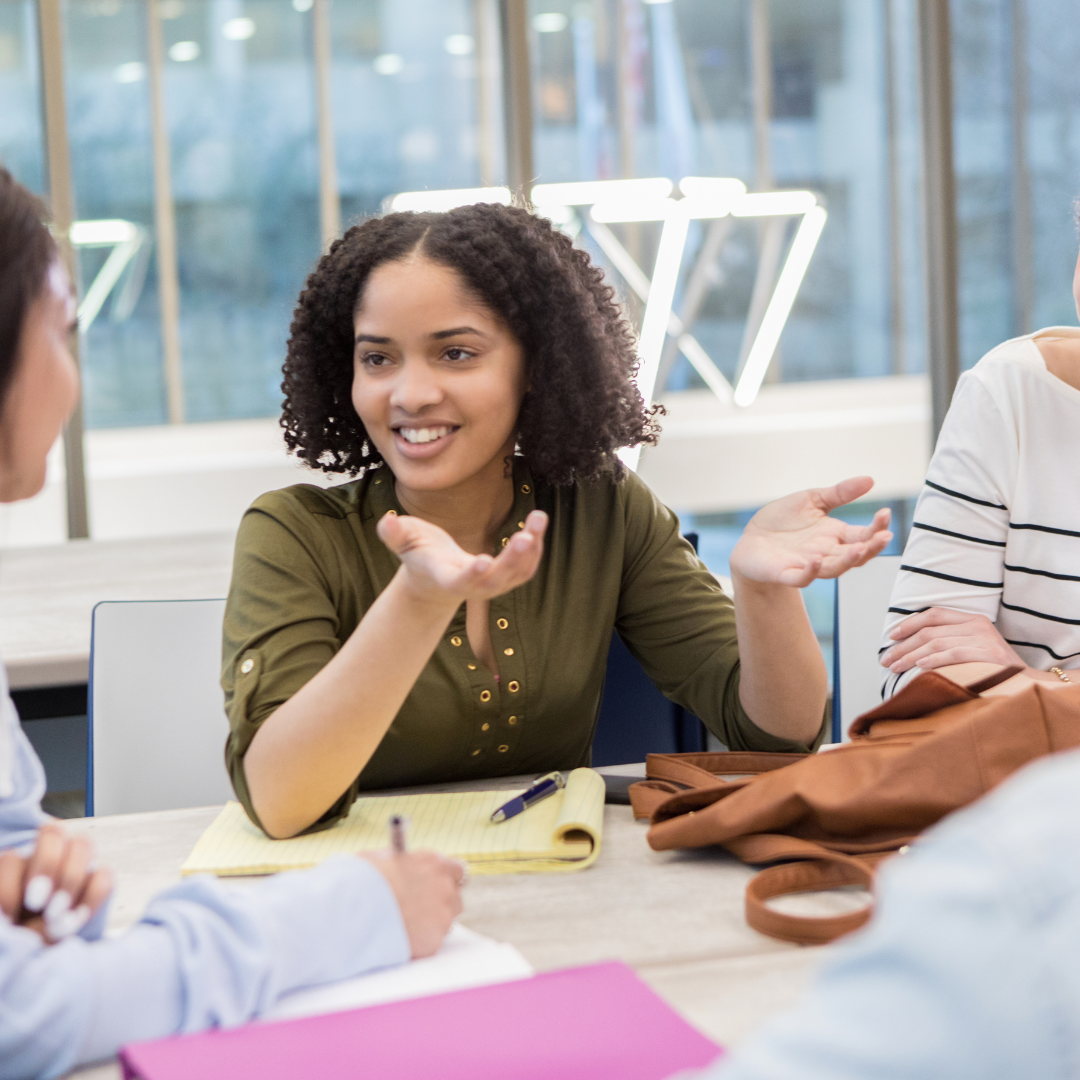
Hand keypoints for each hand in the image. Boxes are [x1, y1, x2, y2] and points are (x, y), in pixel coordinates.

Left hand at [0, 823, 112, 942]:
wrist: (38, 962)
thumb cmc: (19, 942)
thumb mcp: (10, 930)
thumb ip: (16, 916)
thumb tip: (36, 917)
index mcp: (16, 868)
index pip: (13, 859)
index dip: (9, 887)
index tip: (8, 916)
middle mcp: (47, 857)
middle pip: (53, 833)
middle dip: (48, 865)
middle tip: (38, 903)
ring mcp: (76, 866)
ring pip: (82, 845)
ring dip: (71, 879)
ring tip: (57, 915)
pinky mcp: (98, 881)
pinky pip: (105, 875)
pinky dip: (92, 897)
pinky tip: (75, 921)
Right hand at [362, 851, 464, 957]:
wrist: (356, 913)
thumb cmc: (362, 881)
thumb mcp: (380, 859)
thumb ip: (400, 863)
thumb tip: (397, 864)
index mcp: (433, 863)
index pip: (457, 870)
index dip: (446, 878)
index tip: (437, 885)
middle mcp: (444, 887)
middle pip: (455, 897)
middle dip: (441, 902)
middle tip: (421, 908)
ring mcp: (443, 915)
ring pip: (446, 920)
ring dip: (432, 922)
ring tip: (407, 924)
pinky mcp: (435, 940)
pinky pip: (433, 940)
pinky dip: (421, 940)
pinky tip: (403, 936)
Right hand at [378, 510, 547, 606]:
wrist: (435, 582)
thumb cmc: (418, 555)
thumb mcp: (402, 542)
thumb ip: (394, 534)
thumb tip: (387, 522)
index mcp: (445, 578)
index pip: (459, 581)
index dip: (472, 575)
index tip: (484, 562)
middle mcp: (472, 586)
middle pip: (495, 580)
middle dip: (511, 560)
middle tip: (525, 536)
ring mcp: (493, 585)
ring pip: (517, 573)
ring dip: (531, 549)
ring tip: (539, 518)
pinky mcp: (507, 577)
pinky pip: (526, 567)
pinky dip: (535, 547)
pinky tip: (538, 523)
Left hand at [730, 477, 891, 587]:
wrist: (752, 538)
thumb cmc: (784, 520)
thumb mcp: (812, 500)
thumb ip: (840, 493)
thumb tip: (870, 479)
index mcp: (835, 536)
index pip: (863, 535)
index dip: (876, 527)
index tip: (885, 513)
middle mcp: (826, 553)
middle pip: (855, 556)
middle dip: (871, 548)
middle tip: (883, 537)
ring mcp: (806, 565)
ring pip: (833, 569)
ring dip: (847, 561)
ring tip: (860, 549)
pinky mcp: (784, 573)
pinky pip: (800, 578)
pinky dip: (809, 573)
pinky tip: (815, 561)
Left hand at [882, 608, 1025, 674]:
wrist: (1026, 684)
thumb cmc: (991, 668)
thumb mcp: (971, 648)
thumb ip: (947, 641)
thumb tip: (908, 647)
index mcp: (972, 619)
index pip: (934, 614)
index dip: (909, 624)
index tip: (891, 636)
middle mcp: (978, 625)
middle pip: (930, 631)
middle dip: (903, 646)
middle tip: (886, 659)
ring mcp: (984, 638)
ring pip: (936, 642)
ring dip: (911, 656)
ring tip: (895, 667)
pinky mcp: (989, 654)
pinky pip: (954, 654)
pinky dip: (934, 659)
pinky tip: (919, 667)